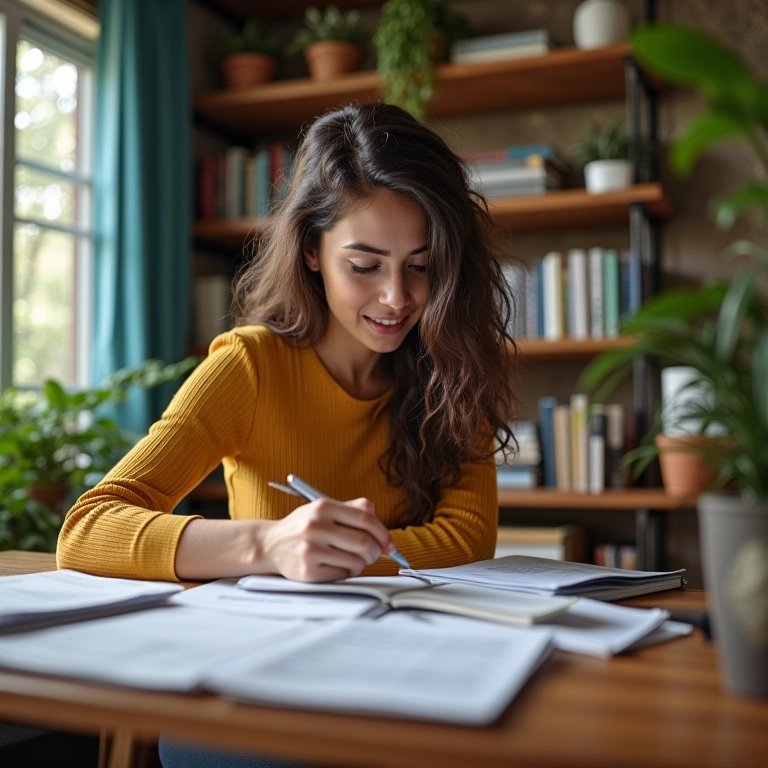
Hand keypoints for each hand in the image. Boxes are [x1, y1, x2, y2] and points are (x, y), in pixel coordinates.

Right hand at [261, 497, 393, 581]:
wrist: (269, 543)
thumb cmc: (303, 526)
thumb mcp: (323, 509)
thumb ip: (352, 509)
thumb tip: (378, 520)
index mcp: (323, 506)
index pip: (365, 519)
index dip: (383, 533)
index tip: (390, 544)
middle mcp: (316, 526)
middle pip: (363, 542)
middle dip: (374, 551)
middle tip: (372, 554)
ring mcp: (310, 550)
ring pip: (355, 561)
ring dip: (361, 563)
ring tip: (352, 559)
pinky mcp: (307, 571)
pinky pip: (342, 574)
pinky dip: (347, 572)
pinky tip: (338, 566)